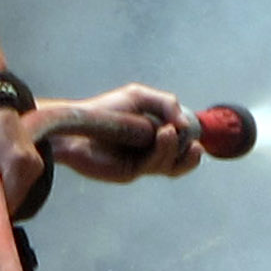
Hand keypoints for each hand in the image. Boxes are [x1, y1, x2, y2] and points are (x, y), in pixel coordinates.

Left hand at [44, 84, 202, 184]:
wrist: (76, 127)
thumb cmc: (104, 111)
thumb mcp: (138, 97)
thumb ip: (165, 103)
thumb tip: (185, 124)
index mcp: (156, 137)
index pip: (183, 144)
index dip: (192, 140)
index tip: (191, 129)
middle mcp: (151, 153)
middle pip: (182, 162)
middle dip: (191, 155)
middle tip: (195, 146)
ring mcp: (142, 164)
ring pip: (170, 165)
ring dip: (174, 149)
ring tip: (168, 132)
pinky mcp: (131, 172)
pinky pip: (152, 166)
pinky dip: (162, 151)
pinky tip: (162, 134)